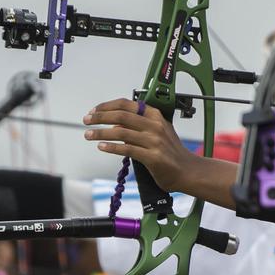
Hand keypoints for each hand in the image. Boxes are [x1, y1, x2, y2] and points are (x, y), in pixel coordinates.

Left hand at [82, 98, 201, 193]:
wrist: (187, 171)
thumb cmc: (170, 152)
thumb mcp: (156, 133)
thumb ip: (136, 127)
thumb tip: (114, 123)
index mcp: (155, 115)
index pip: (126, 104)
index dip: (107, 105)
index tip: (93, 110)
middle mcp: (155, 125)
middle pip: (121, 115)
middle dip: (100, 117)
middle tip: (86, 121)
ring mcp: (154, 141)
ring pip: (121, 132)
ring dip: (101, 133)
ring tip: (88, 135)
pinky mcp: (153, 157)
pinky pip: (127, 150)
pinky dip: (112, 147)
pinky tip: (101, 146)